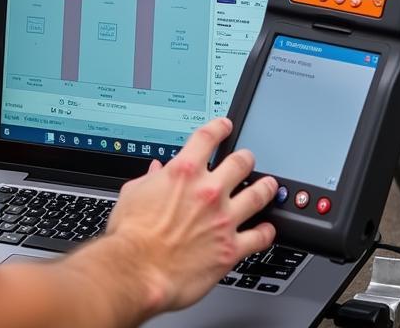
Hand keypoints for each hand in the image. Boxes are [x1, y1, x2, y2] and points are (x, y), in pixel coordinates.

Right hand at [104, 117, 276, 312]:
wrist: (136, 272)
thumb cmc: (131, 236)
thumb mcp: (133, 194)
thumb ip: (149, 179)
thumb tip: (155, 171)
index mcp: (184, 172)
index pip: (208, 137)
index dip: (220, 127)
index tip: (225, 126)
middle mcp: (208, 191)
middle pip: (241, 162)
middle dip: (247, 158)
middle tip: (248, 159)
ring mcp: (223, 219)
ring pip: (258, 194)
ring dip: (266, 187)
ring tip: (269, 185)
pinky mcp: (230, 249)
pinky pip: (259, 237)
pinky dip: (266, 232)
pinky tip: (267, 230)